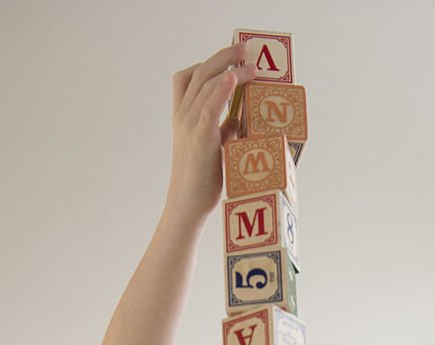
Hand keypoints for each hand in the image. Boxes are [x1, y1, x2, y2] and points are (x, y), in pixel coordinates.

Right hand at [166, 43, 255, 220]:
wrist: (188, 204)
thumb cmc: (201, 179)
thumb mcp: (213, 147)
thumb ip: (223, 129)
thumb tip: (240, 118)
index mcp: (183, 116)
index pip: (190, 76)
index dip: (210, 62)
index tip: (232, 57)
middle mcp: (183, 115)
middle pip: (200, 71)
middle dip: (224, 56)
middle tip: (245, 49)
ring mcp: (188, 125)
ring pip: (206, 83)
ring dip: (231, 69)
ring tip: (251, 66)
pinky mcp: (198, 138)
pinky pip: (208, 106)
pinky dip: (221, 89)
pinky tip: (233, 78)